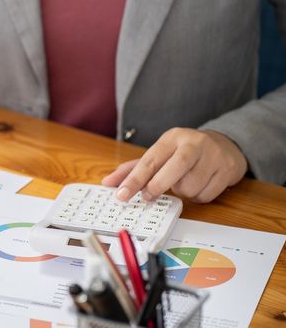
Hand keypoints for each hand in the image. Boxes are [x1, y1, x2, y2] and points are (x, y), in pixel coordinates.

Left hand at [102, 128, 246, 202]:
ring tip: (183, 183)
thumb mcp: (159, 154)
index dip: (134, 179)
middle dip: (158, 186)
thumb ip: (133, 168)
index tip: (121, 195)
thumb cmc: (184, 152)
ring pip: (190, 186)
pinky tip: (200, 185)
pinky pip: (206, 195)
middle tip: (148, 196)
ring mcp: (213, 156)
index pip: (150, 160)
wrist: (225, 145)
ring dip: (182, 192)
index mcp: (172, 138)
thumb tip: (108, 183)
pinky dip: (198, 197)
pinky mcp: (227, 170)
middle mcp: (193, 143)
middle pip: (174, 168)